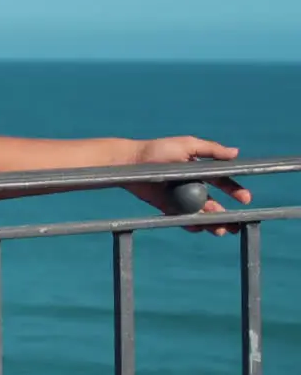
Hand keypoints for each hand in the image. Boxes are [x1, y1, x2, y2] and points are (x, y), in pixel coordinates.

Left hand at [123, 136, 251, 235]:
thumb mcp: (186, 145)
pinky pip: (182, 218)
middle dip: (227, 213)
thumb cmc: (157, 150)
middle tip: (237, 223)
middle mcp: (193, 185)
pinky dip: (191, 224)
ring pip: (201, 213)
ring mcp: (180, 197)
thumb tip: (235, 153)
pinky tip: (199, 228)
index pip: (223, 182)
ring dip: (212, 222)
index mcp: (200, 170)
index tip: (245, 199)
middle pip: (215, 202)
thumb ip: (210, 150)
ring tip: (220, 229)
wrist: (130, 161)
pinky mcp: (166, 207)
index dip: (235, 191)